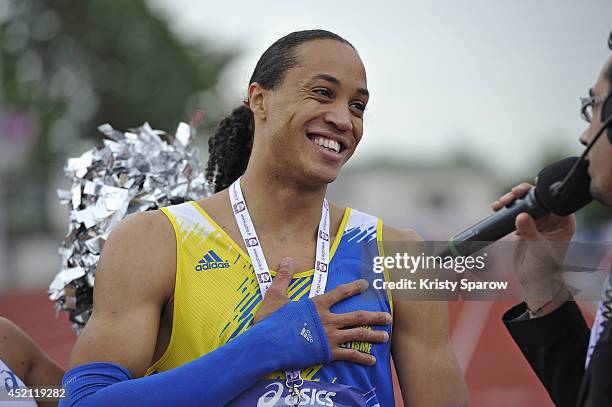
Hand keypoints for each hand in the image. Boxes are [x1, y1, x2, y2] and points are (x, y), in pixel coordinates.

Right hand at [254, 257, 390, 365]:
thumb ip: (284, 278)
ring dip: (373, 335)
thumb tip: (287, 258)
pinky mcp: (327, 353)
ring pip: (357, 335)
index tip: (365, 284)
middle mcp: (327, 319)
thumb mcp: (274, 296)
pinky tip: (372, 360)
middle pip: (357, 316)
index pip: (340, 293)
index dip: (353, 288)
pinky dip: (361, 357)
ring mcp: (329, 337)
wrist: (266, 345)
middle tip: (389, 316)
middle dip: (375, 316)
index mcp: (316, 305)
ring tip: (386, 337)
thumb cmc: (269, 321)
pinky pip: (349, 355)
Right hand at [492, 182, 575, 313]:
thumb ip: (531, 232)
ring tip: (501, 203)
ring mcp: (536, 223)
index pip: (554, 201)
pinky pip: (514, 213)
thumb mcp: (539, 248)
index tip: (531, 187)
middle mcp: (550, 220)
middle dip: (522, 194)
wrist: (534, 281)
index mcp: (562, 222)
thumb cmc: (545, 268)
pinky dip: (505, 209)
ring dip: (511, 201)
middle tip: (511, 195)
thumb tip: (521, 215)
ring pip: (524, 204)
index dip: (543, 192)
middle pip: (537, 199)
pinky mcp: (523, 227)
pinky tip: (498, 208)